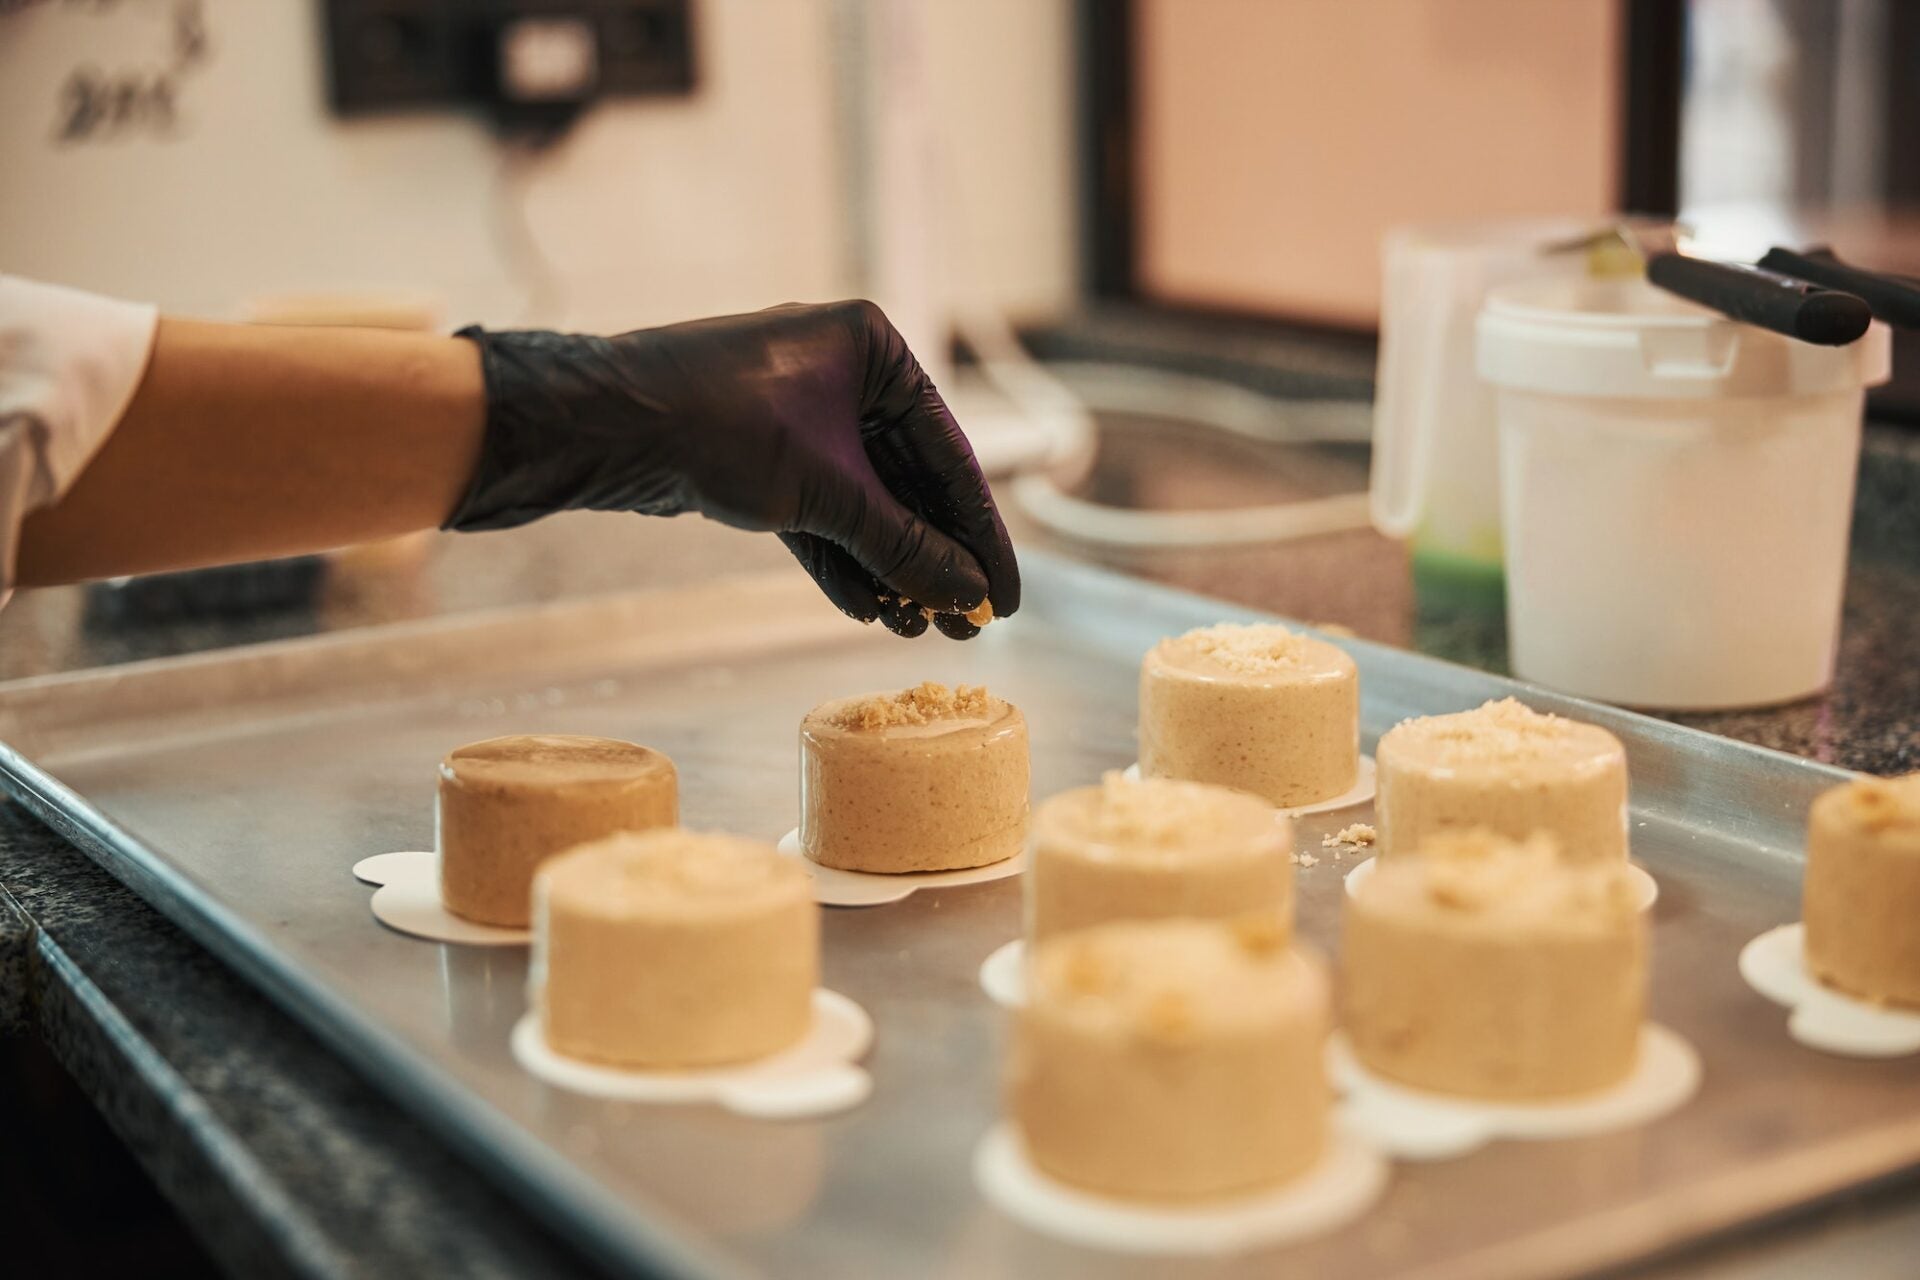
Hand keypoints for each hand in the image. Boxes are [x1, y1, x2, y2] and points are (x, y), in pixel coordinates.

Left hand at [446, 301, 1017, 637]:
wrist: (606, 425)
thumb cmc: (720, 425)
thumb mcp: (829, 492)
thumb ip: (905, 547)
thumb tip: (968, 597)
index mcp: (874, 348)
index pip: (950, 454)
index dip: (982, 534)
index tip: (1006, 598)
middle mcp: (842, 374)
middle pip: (910, 484)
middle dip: (932, 559)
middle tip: (963, 627)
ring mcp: (799, 414)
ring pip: (864, 504)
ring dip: (890, 568)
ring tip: (916, 629)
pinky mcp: (762, 454)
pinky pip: (821, 513)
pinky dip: (842, 559)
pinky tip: (869, 609)